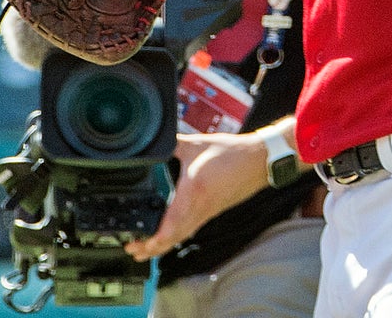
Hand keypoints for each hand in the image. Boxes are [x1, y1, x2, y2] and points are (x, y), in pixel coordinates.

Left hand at [124, 131, 269, 260]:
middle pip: (174, 237)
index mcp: (194, 191)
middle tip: (133, 250)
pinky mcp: (211, 212)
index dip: (157, 238)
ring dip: (163, 246)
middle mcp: (200, 207)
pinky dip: (175, 237)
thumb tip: (152, 141)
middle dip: (152, 248)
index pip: (173, 222)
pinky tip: (168, 237)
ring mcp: (206, 212)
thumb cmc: (231, 153)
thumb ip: (171, 144)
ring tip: (145, 250)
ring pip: (182, 236)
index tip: (141, 244)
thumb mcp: (195, 143)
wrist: (258, 161)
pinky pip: (190, 230)